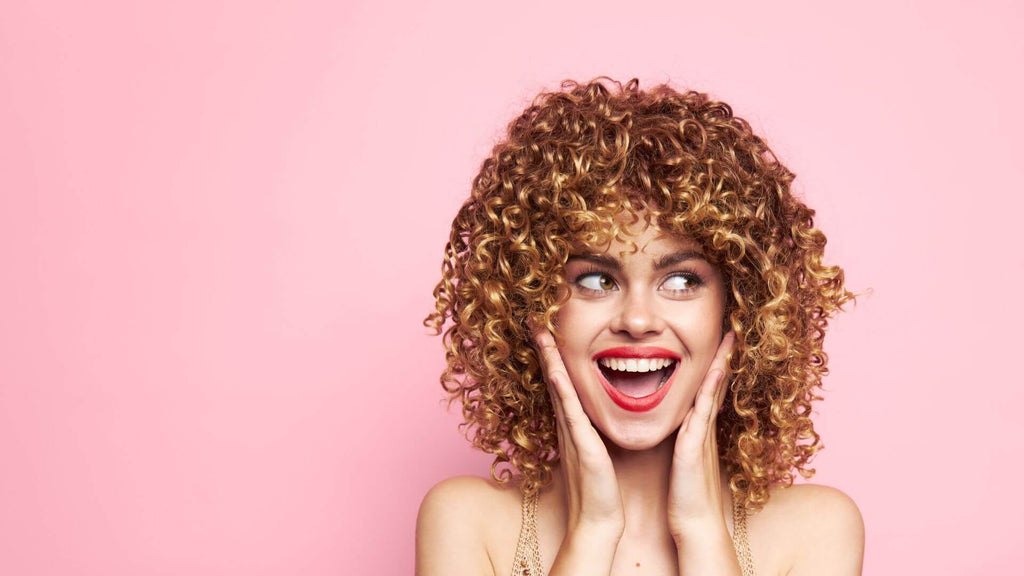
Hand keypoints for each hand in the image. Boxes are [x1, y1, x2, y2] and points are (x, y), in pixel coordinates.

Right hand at [532, 325, 624, 538]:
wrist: (598, 520)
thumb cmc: (599, 489)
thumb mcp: (594, 450)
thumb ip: (590, 431)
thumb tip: (592, 416)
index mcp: (572, 423)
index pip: (560, 381)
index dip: (553, 354)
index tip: (547, 329)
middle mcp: (567, 423)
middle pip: (552, 377)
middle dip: (545, 347)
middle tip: (535, 319)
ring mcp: (571, 432)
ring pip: (558, 388)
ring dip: (549, 360)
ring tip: (541, 333)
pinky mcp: (581, 445)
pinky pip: (570, 412)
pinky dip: (562, 389)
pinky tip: (557, 371)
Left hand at [666, 330, 735, 541]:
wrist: (694, 523)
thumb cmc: (686, 494)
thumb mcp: (685, 459)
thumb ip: (685, 440)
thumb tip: (682, 429)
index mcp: (699, 429)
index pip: (709, 389)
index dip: (715, 365)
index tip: (720, 341)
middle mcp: (704, 428)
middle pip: (717, 384)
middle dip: (723, 356)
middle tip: (731, 329)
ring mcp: (702, 435)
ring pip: (713, 392)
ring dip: (720, 365)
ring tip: (728, 339)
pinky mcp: (694, 446)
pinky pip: (702, 411)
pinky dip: (709, 390)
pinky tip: (714, 372)